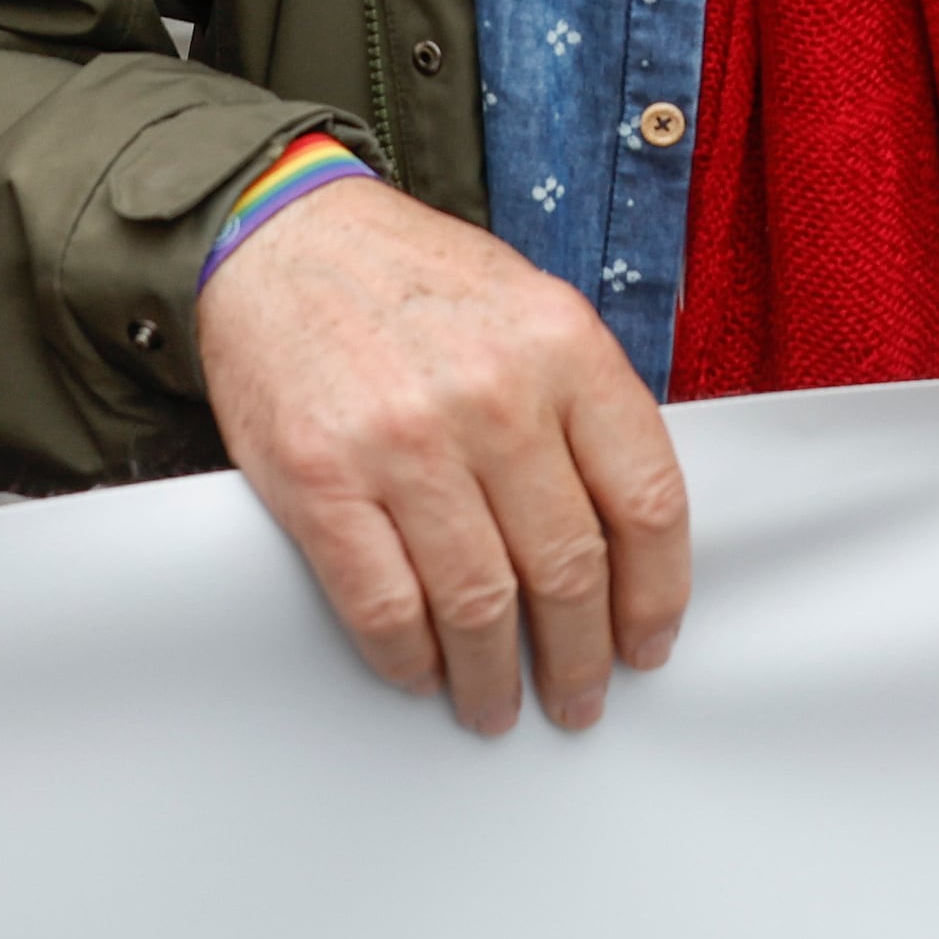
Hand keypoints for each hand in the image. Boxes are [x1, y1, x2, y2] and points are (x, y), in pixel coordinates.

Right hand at [194, 176, 688, 735]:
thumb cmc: (413, 282)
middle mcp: (495, 395)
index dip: (657, 594)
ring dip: (495, 677)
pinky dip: (411, 659)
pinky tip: (424, 671)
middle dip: (580, 655)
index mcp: (565, 348)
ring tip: (498, 703)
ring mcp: (405, 441)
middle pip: (568, 567)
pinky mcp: (322, 479)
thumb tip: (625, 536)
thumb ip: (582, 404)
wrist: (281, 235)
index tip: (648, 642)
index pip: (647, 500)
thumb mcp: (531, 307)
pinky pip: (385, 606)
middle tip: (578, 695)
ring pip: (480, 604)